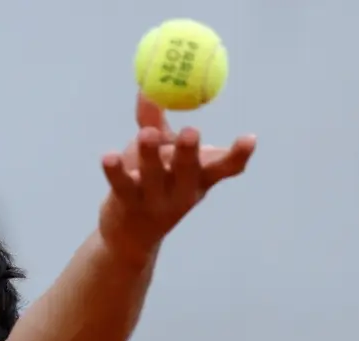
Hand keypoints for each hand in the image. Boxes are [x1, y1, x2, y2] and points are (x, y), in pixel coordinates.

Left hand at [99, 94, 255, 260]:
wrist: (131, 235)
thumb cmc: (154, 185)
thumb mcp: (162, 154)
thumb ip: (155, 122)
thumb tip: (146, 87)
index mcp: (199, 178)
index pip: (225, 169)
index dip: (238, 155)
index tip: (249, 138)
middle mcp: (182, 191)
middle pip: (188, 171)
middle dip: (189, 152)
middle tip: (189, 132)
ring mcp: (155, 200)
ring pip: (153, 176)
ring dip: (150, 155)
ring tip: (147, 134)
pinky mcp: (127, 204)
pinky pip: (121, 185)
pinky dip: (115, 171)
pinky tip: (109, 158)